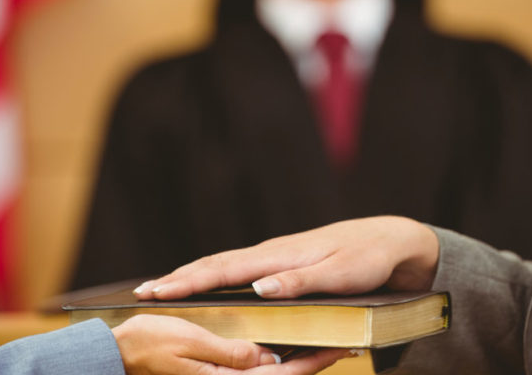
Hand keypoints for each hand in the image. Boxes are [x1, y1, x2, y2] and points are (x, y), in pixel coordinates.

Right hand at [112, 314, 348, 374]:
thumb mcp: (188, 343)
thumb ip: (230, 353)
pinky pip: (249, 362)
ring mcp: (220, 373)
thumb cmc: (145, 345)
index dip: (313, 361)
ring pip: (266, 369)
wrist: (114, 352)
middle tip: (342, 343)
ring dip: (292, 358)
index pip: (280, 372)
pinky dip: (268, 355)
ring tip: (321, 340)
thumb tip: (267, 358)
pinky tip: (277, 340)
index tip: (341, 348)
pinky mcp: (215, 365)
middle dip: (310, 360)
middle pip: (278, 373)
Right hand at [134, 216, 438, 299]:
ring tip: (162, 287)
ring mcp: (275, 255)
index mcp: (279, 256)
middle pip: (214, 264)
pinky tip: (207, 282)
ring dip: (191, 275)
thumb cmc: (366, 258)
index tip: (156, 291)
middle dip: (177, 278)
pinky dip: (213, 274)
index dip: (188, 282)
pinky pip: (238, 268)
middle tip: (142, 292)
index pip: (224, 270)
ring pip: (223, 264)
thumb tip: (258, 289)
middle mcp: (271, 253)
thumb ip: (300, 282)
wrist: (389, 239)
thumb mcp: (340, 274)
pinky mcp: (281, 261)